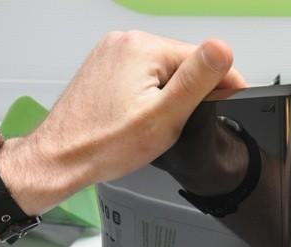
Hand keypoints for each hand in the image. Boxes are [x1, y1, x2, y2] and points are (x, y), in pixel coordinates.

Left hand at [1, 30, 246, 213]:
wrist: (60, 159)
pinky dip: (146, 97)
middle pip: (179, 64)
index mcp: (142, 47)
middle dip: (185, 93)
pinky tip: (135, 118)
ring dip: (165, 96)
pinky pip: (139, 77)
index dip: (218, 84)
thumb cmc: (104, 145)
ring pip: (160, 72)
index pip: (200, 58)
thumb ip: (197, 80)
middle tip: (174, 124)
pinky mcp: (103, 69)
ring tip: (150, 124)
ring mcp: (110, 54)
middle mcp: (123, 43)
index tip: (230, 100)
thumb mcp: (164, 116)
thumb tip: (223, 49)